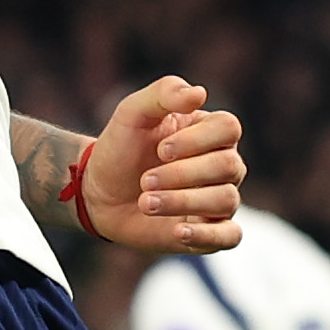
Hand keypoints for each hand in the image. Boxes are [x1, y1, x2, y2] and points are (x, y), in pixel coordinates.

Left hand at [78, 76, 244, 252]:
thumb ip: (164, 93)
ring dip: (183, 201)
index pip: (229, 129)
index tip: (161, 149)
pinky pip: (230, 236)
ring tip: (145, 202)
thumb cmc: (121, 148)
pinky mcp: (210, 232)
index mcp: (210, 132)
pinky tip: (178, 231)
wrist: (99, 193)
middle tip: (144, 179)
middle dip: (183, 174)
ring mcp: (218, 199)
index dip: (197, 140)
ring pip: (227, 200)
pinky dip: (208, 234)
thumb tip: (200, 93)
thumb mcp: (133, 112)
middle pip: (229, 166)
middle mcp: (222, 164)